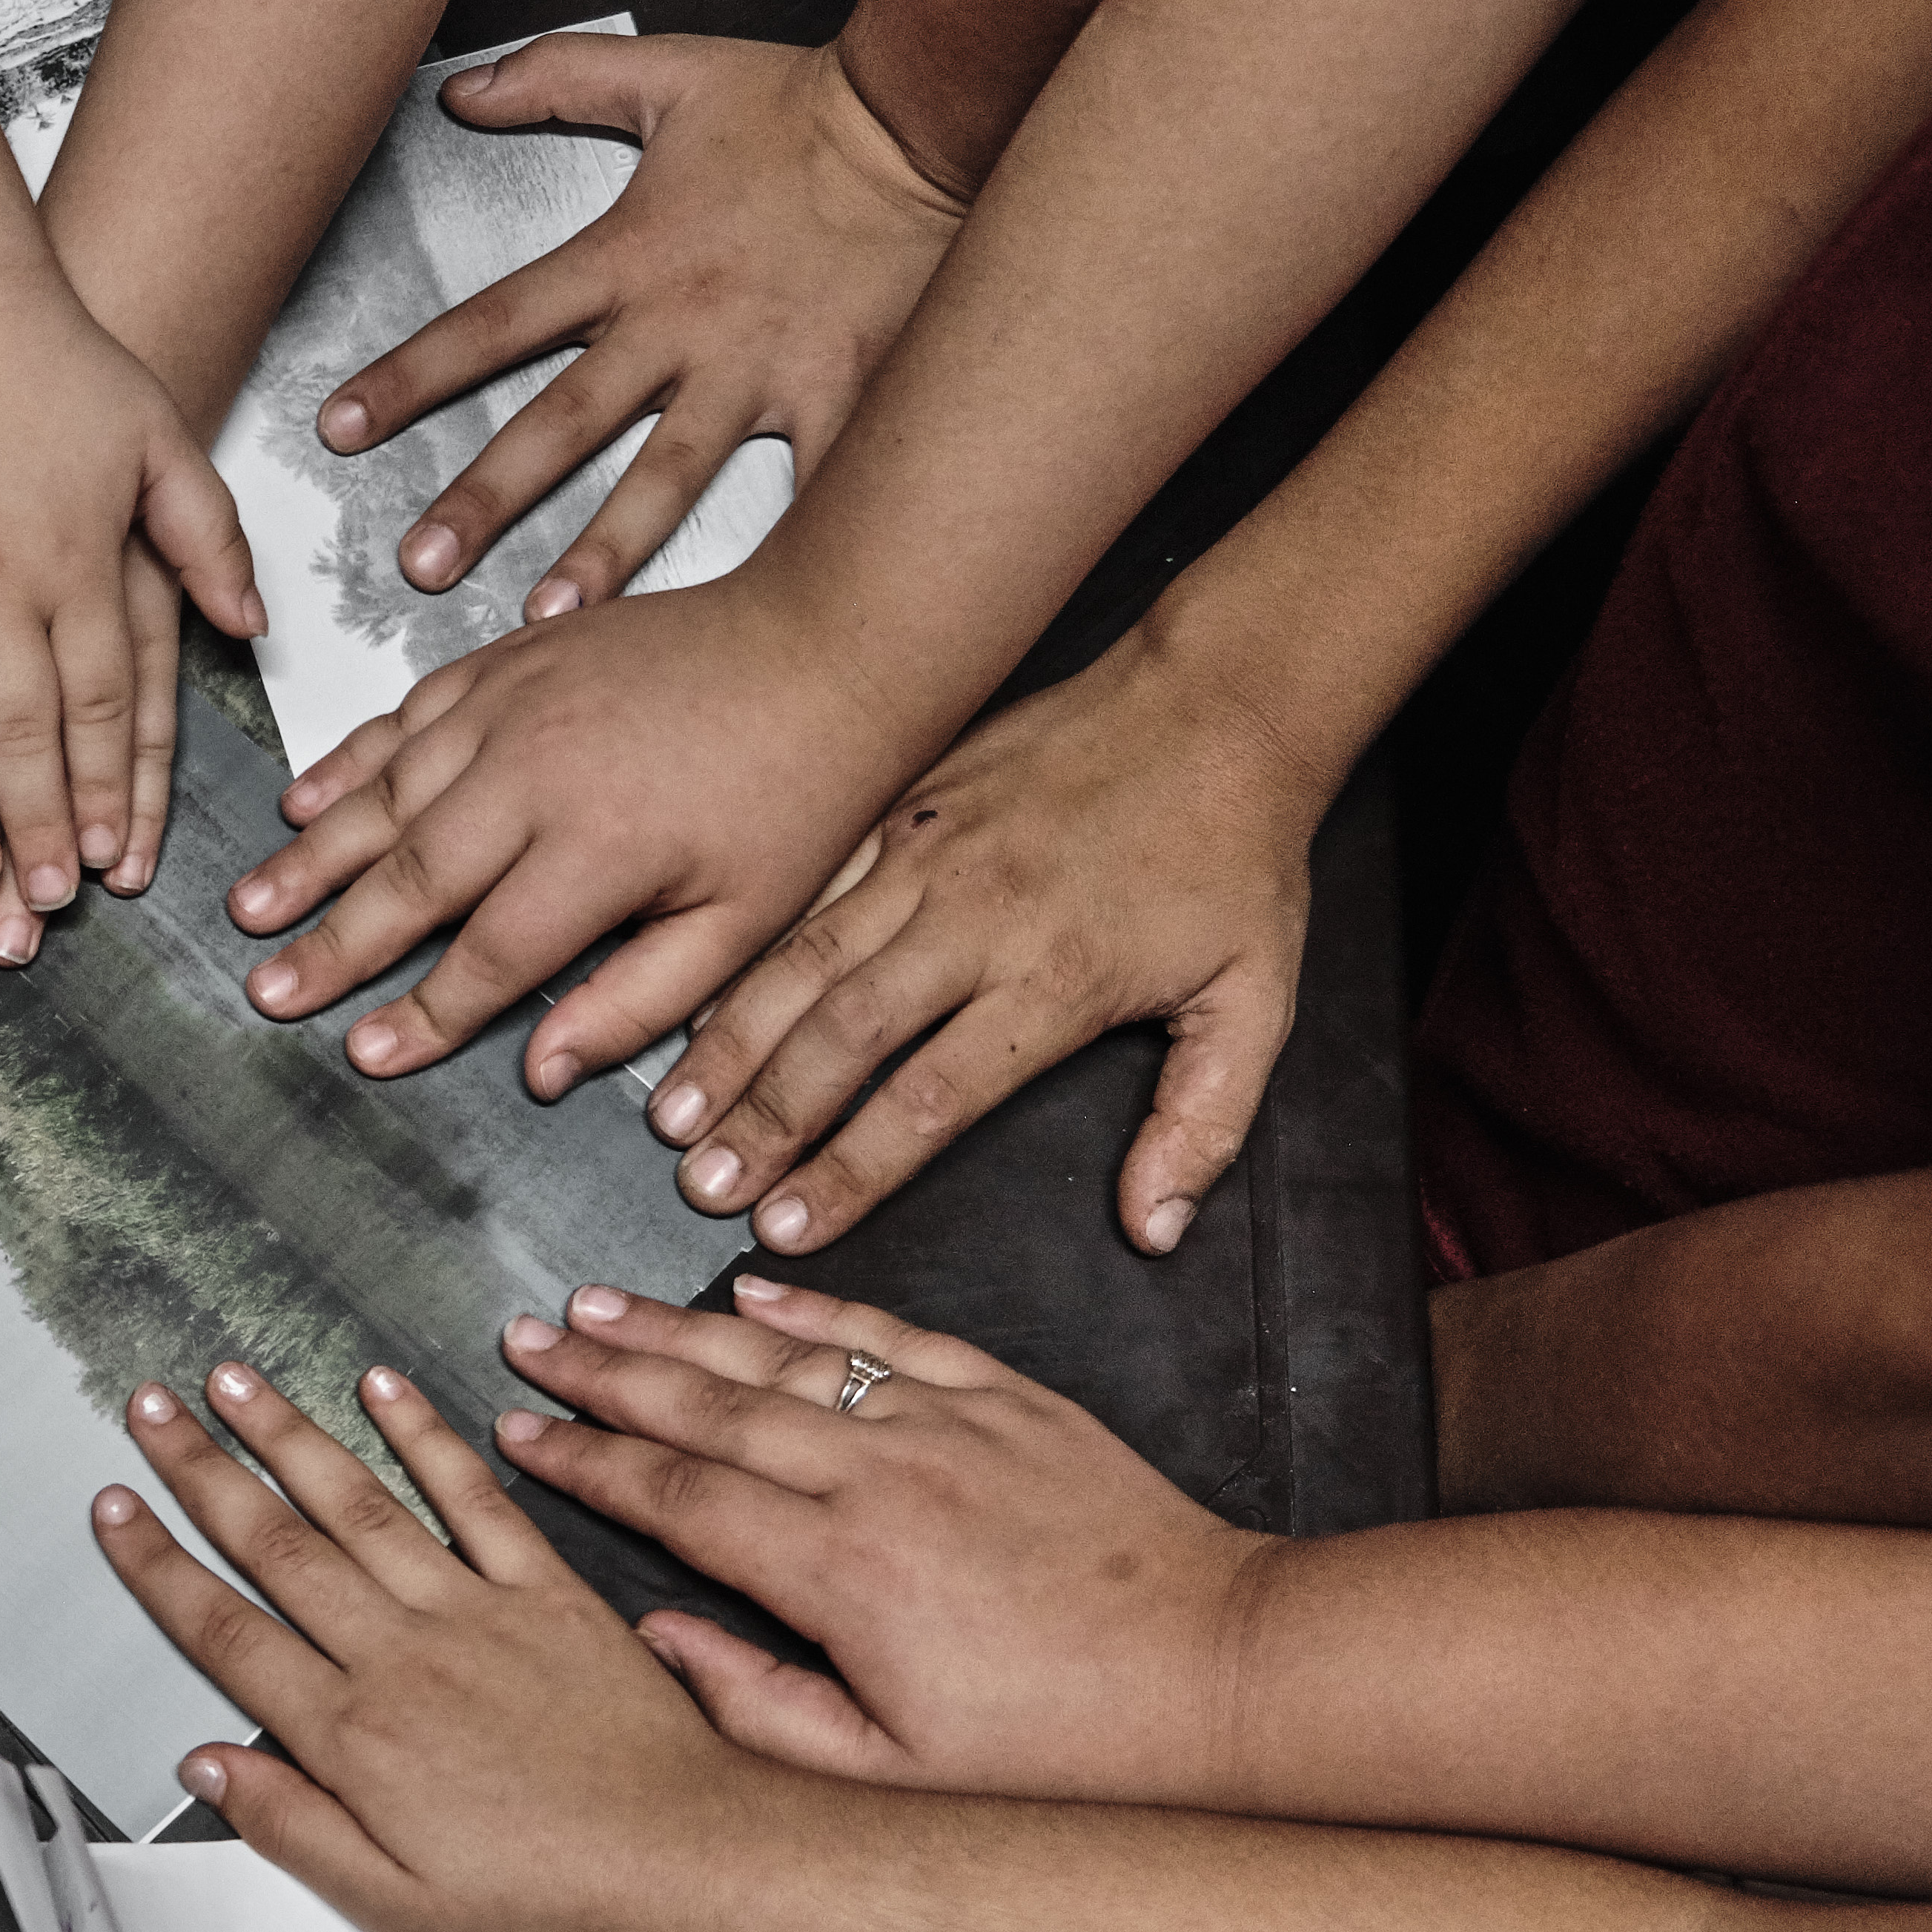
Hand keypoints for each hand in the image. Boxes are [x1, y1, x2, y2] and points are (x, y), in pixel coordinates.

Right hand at [0, 289, 263, 975]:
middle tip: (30, 911)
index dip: (101, 790)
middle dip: (26, 827)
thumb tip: (251, 624)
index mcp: (79, 556)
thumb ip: (209, 536)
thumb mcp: (161, 439)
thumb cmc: (58, 369)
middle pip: (16, 726)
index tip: (104, 867)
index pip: (98, 698)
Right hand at [86, 1360, 779, 1931]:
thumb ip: (293, 1830)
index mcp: (355, 1736)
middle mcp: (401, 1656)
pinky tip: (383, 1389)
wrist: (693, 1868)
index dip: (159, 1566)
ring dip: (287, 1434)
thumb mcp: (400, 1911)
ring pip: (357, 1503)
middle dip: (201, 1471)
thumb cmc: (557, 1905)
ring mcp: (474, 1612)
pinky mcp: (547, 1591)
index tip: (114, 1510)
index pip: (226, 1632)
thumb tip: (207, 1768)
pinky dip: (425, 1436)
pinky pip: (472, 1495)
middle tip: (148, 1407)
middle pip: (274, 1545)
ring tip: (231, 1380)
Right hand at [231, 578, 904, 1097]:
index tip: (362, 1055)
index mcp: (597, 852)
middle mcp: (535, 776)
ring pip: (385, 795)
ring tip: (248, 908)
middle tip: (262, 992)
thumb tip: (546, 1073)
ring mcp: (513, 708)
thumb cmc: (800, 790)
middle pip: (409, 878)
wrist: (827, 641)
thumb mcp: (744, 922)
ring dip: (311, 858)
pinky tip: (303, 803)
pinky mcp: (510, 660)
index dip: (421, 1014)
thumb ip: (641, 1001)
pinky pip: (404, 717)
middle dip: (329, 944)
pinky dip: (347, 762)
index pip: (486, 956)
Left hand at [322, 34, 961, 623]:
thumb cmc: (801, 104)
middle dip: (483, 496)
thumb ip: (555, 76)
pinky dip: (775, 551)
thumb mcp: (668, 73)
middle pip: (559, 422)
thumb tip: (461, 89)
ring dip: (604, 552)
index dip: (410, 377)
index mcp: (629, 257)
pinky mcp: (833, 396)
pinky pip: (802, 489)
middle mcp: (679, 325)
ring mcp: (755, 370)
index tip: (340, 432)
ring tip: (547, 618)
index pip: (492, 324)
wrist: (926, 121)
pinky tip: (736, 622)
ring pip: (663, 476)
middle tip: (417, 566)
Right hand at [490, 1277, 1272, 1803]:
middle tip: (530, 1338)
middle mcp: (879, 1478)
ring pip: (784, 1355)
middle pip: (709, 1405)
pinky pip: (890, 1333)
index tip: (519, 1436)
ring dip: (683, 1327)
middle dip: (606, 1370)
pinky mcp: (1011, 1403)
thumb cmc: (1061, 1751)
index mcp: (839, 1574)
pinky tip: (753, 1289)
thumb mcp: (889, 1774)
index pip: (675, 1497)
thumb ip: (756, 1707)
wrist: (1220, 1678)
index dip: (585, 1462)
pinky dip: (814, 1307)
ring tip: (602, 1303)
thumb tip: (661, 1639)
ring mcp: (947, 1427)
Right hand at [643, 622, 1331, 1258]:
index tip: (786, 1227)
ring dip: (733, 1045)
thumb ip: (1203, 1125)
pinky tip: (695, 1005)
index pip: (930, 1098)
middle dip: (764, 1120)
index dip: (851, 1171)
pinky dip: (748, 954)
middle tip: (699, 1188)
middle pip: (844, 1036)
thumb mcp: (1256, 1001)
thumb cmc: (1235, 856)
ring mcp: (927, 856)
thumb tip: (1154, 1231)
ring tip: (674, 1114)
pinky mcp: (903, 809)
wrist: (1215, 700)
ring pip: (804, 962)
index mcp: (1057, 976)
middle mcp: (975, 918)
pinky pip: (808, 893)